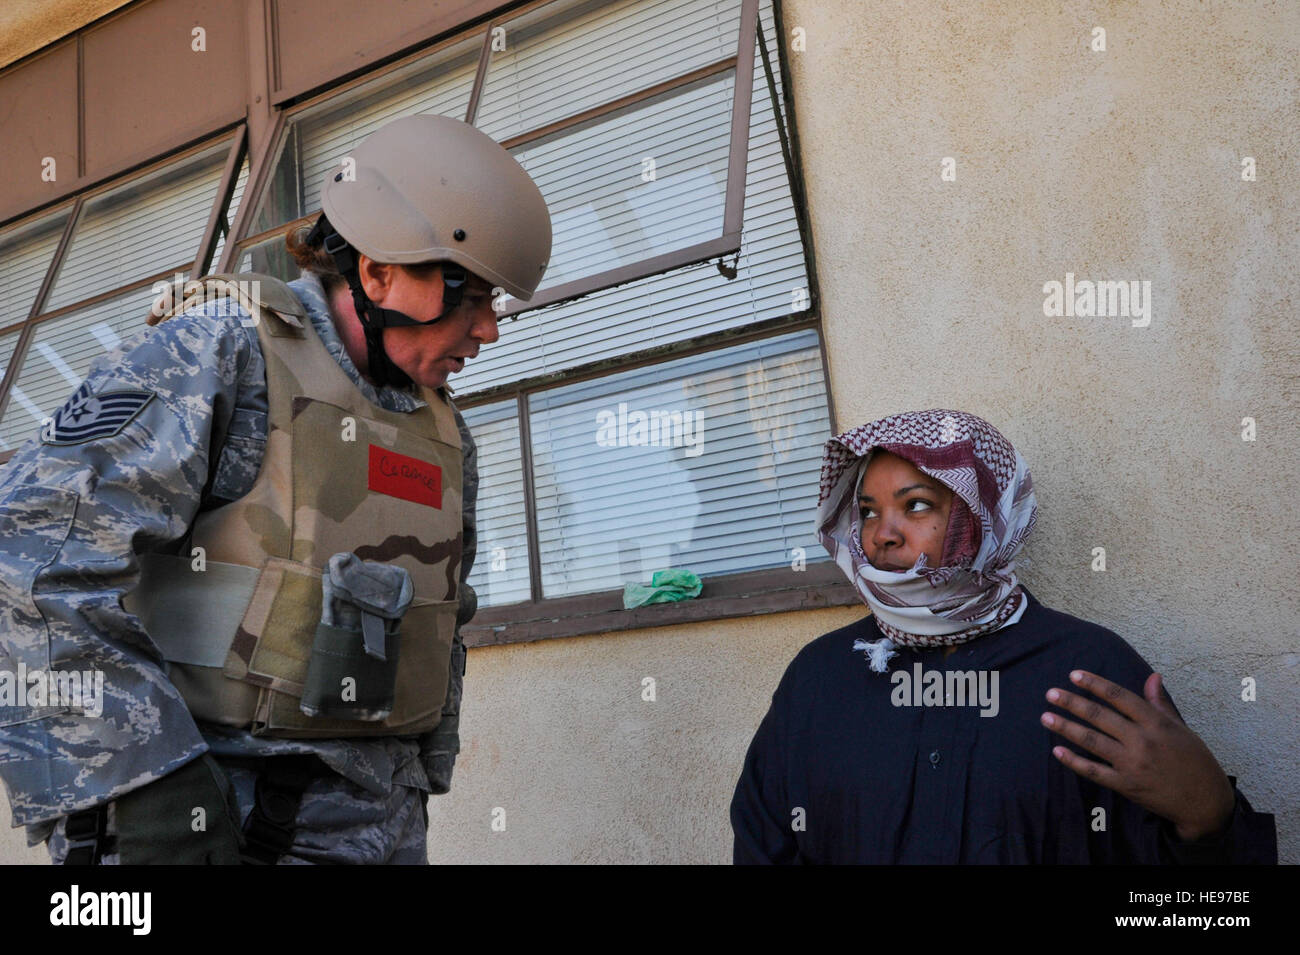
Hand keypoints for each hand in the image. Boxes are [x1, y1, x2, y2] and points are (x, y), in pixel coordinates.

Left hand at [1041, 670, 1235, 841]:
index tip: (1074, 675)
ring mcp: (1133, 764)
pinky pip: (1094, 771)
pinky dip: (1074, 761)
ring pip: (1092, 742)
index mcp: (1156, 723)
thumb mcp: (1181, 728)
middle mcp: (1142, 740)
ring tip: (1046, 717)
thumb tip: (1153, 676)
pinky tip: (1057, 750)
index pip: (1120, 697)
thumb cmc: (1195, 761)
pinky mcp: (1127, 785)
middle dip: (1072, 703)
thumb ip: (1160, 703)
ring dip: (1066, 728)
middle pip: (1100, 717)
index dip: (1095, 684)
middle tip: (1050, 694)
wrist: (1206, 802)